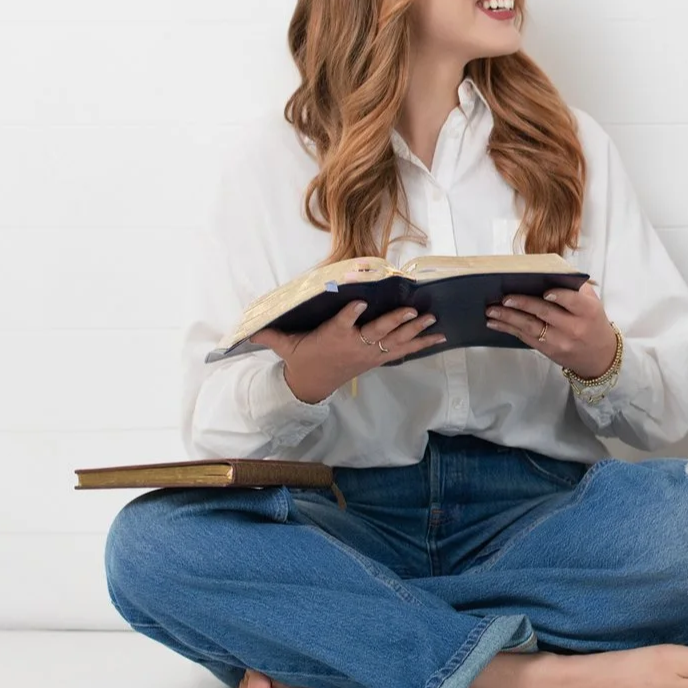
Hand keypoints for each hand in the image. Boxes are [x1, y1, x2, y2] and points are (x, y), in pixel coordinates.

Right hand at [248, 302, 441, 403]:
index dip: (350, 315)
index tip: (358, 303)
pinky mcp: (377, 358)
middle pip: (376, 333)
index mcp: (331, 337)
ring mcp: (368, 353)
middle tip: (412, 312)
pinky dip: (422, 344)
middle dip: (394, 322)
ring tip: (432, 320)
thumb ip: (270, 334)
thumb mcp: (285, 346)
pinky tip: (440, 336)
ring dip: (414, 330)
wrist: (312, 384)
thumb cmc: (301, 358)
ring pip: (394, 341)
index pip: (340, 324)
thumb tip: (247, 328)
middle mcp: (353, 345)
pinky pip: (403, 351)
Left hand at [484, 282, 618, 379]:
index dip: (559, 296)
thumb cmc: (592, 322)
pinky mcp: (548, 351)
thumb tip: (544, 271)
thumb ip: (573, 287)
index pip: (573, 302)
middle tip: (505, 298)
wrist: (599, 356)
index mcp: (587, 311)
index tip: (544, 292)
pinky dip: (509, 329)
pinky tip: (496, 323)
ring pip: (531, 327)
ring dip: (509, 318)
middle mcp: (574, 327)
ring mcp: (560, 341)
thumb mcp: (592, 302)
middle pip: (545, 314)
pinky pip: (525, 338)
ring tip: (492, 310)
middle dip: (523, 304)